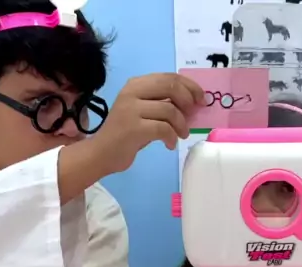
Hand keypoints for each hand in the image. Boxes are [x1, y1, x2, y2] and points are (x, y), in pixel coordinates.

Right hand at [90, 73, 204, 174]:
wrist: (101, 153)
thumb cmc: (126, 134)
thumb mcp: (143, 111)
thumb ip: (162, 102)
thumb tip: (191, 102)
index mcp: (136, 84)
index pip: (169, 77)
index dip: (189, 86)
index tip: (201, 99)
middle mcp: (132, 92)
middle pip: (170, 86)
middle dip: (188, 100)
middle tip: (193, 116)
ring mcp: (131, 109)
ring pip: (170, 110)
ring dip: (181, 124)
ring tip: (181, 135)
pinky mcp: (133, 128)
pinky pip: (163, 128)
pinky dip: (172, 137)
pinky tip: (169, 144)